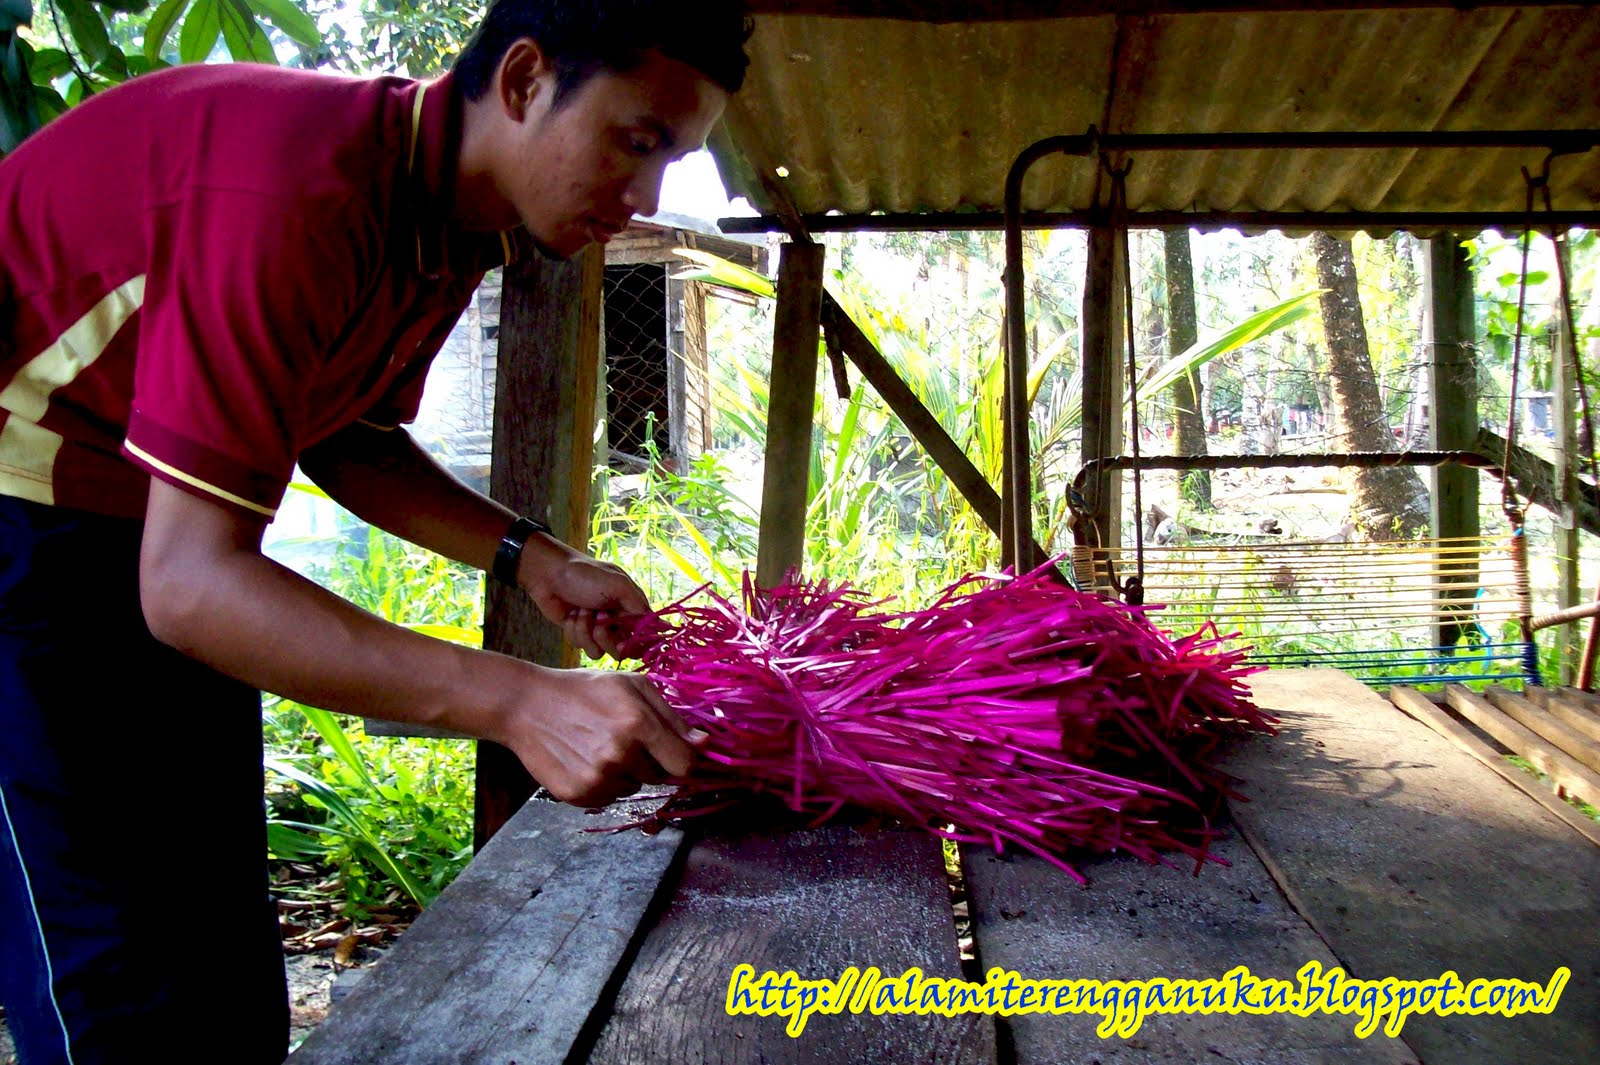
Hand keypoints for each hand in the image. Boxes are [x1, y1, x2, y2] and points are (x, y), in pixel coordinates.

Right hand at [493, 663, 705, 806]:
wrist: (528, 705)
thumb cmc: (585, 690)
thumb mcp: (632, 686)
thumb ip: (671, 717)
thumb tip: (704, 745)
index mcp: (638, 723)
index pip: (684, 764)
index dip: (683, 759)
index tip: (675, 753)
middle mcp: (620, 754)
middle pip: (658, 776)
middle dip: (649, 760)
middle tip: (622, 738)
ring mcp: (597, 778)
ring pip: (632, 788)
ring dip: (625, 773)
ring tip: (599, 746)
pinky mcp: (578, 795)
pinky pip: (608, 798)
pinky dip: (603, 784)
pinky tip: (584, 759)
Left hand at [517, 536, 652, 658]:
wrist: (548, 573)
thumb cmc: (585, 574)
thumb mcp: (617, 585)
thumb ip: (639, 607)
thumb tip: (665, 626)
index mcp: (631, 607)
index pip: (645, 636)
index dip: (636, 644)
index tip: (623, 640)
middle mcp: (618, 621)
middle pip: (622, 649)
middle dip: (606, 638)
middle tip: (598, 621)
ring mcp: (598, 629)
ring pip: (600, 651)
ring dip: (586, 632)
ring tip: (580, 611)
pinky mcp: (579, 633)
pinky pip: (581, 647)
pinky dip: (574, 631)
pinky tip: (570, 615)